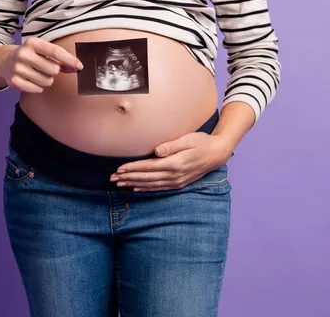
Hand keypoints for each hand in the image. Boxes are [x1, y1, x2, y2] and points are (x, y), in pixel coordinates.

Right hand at [0, 37, 83, 92]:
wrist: (5, 61)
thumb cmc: (31, 55)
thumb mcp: (43, 50)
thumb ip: (60, 58)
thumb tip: (76, 68)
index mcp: (32, 43)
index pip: (56, 52)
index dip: (70, 60)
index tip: (80, 66)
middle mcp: (23, 54)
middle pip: (54, 69)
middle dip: (54, 71)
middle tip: (46, 68)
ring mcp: (17, 69)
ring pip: (47, 81)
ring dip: (46, 79)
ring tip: (37, 73)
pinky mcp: (14, 82)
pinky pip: (38, 89)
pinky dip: (38, 87)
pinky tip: (31, 79)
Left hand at [110, 132, 233, 191]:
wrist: (217, 154)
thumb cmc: (202, 142)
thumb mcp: (188, 139)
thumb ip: (172, 145)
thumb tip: (156, 151)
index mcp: (175, 163)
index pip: (148, 167)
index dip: (133, 168)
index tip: (119, 169)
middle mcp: (174, 175)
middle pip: (146, 178)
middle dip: (128, 178)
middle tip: (112, 178)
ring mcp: (176, 181)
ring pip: (150, 185)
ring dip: (134, 184)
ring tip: (119, 184)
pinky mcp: (178, 183)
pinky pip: (159, 188)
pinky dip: (146, 189)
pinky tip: (136, 189)